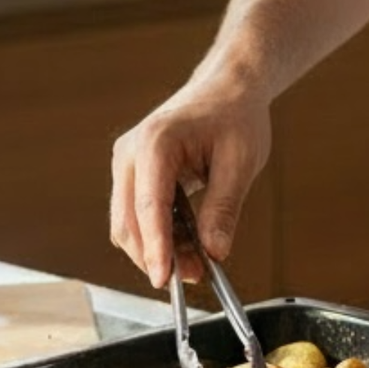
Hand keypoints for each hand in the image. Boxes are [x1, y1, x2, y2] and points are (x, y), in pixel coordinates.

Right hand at [109, 83, 271, 290]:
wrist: (228, 88)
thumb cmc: (236, 116)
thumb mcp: (241, 161)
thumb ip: (224, 208)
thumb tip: (214, 252)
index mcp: (156, 142)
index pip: (149, 206)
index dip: (156, 247)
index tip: (165, 279)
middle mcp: (130, 152)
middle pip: (129, 221)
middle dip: (156, 256)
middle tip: (195, 276)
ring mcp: (127, 162)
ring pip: (128, 223)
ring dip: (156, 250)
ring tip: (196, 265)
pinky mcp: (133, 173)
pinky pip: (136, 214)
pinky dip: (157, 235)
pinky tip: (186, 246)